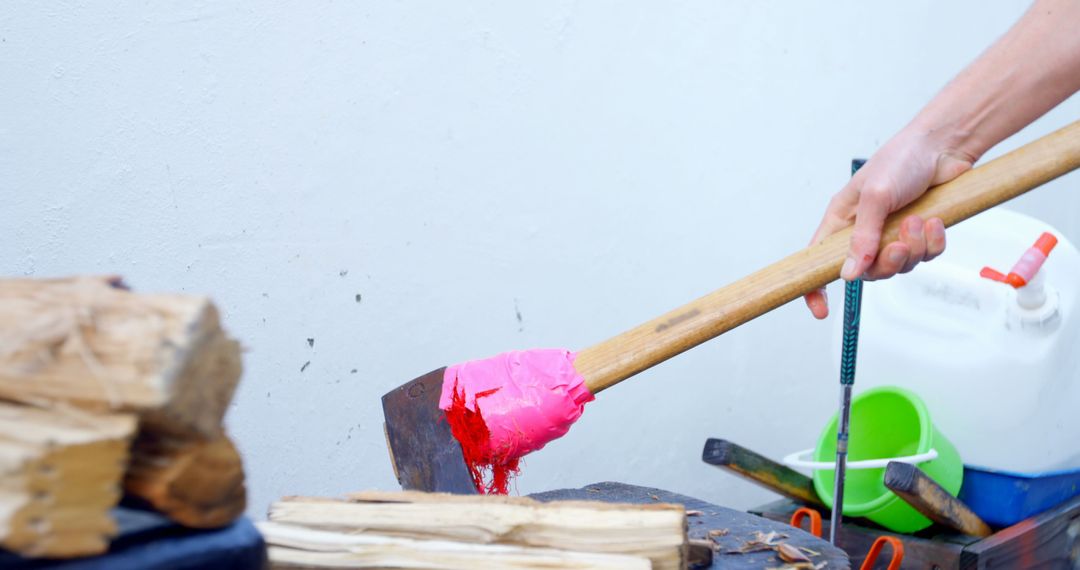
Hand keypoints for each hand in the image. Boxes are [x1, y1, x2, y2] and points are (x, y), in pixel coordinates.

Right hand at [804, 128, 974, 318]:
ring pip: (899, 265)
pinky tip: (934, 221)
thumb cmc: (901, 159)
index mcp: (841, 221)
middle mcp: (864, 231)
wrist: (943, 146)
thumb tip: (850, 272)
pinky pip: (925, 256)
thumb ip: (862, 237)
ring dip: (913, 248)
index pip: (819, 261)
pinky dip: (932, 242)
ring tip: (919, 221)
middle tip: (897, 244)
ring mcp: (892, 234)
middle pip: (867, 271)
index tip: (820, 309)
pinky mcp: (919, 234)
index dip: (815, 287)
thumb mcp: (875, 196)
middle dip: (886, 263)